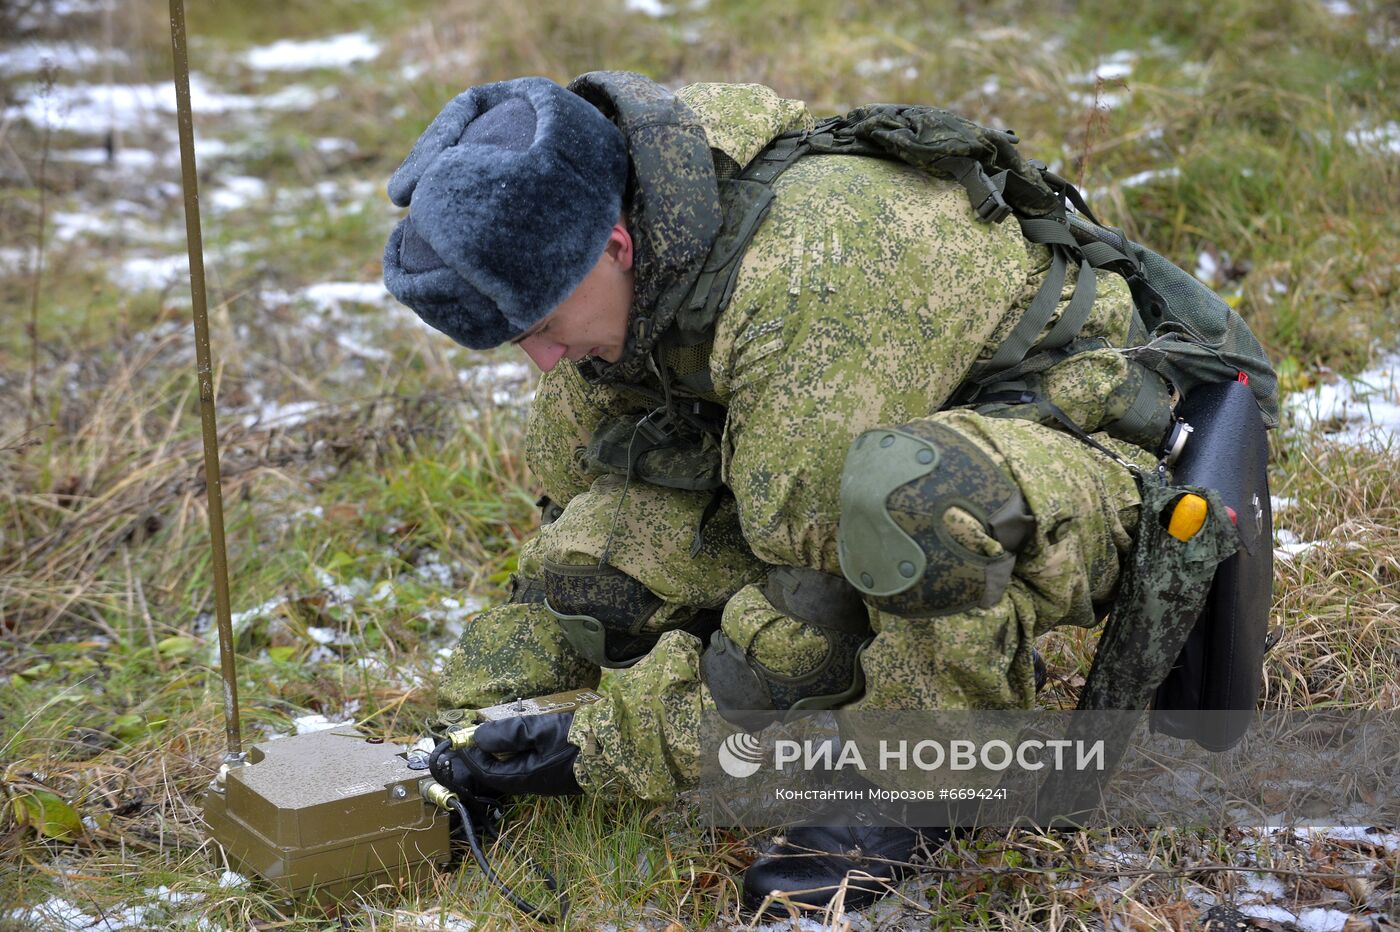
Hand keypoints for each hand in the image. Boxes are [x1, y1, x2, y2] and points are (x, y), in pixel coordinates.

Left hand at [438, 712, 581, 797]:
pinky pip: (531, 763)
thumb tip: (478, 736)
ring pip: (516, 767)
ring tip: (496, 732)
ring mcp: (549, 778)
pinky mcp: (560, 770)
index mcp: (527, 777)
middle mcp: (535, 783)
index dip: (472, 756)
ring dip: (503, 751)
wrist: (620, 748)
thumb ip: (508, 733)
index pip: (488, 772)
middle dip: (485, 755)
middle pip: (501, 772)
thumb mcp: (541, 730)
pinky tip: (524, 736)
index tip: (462, 738)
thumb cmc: (579, 739)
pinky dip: (520, 751)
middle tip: (475, 735)